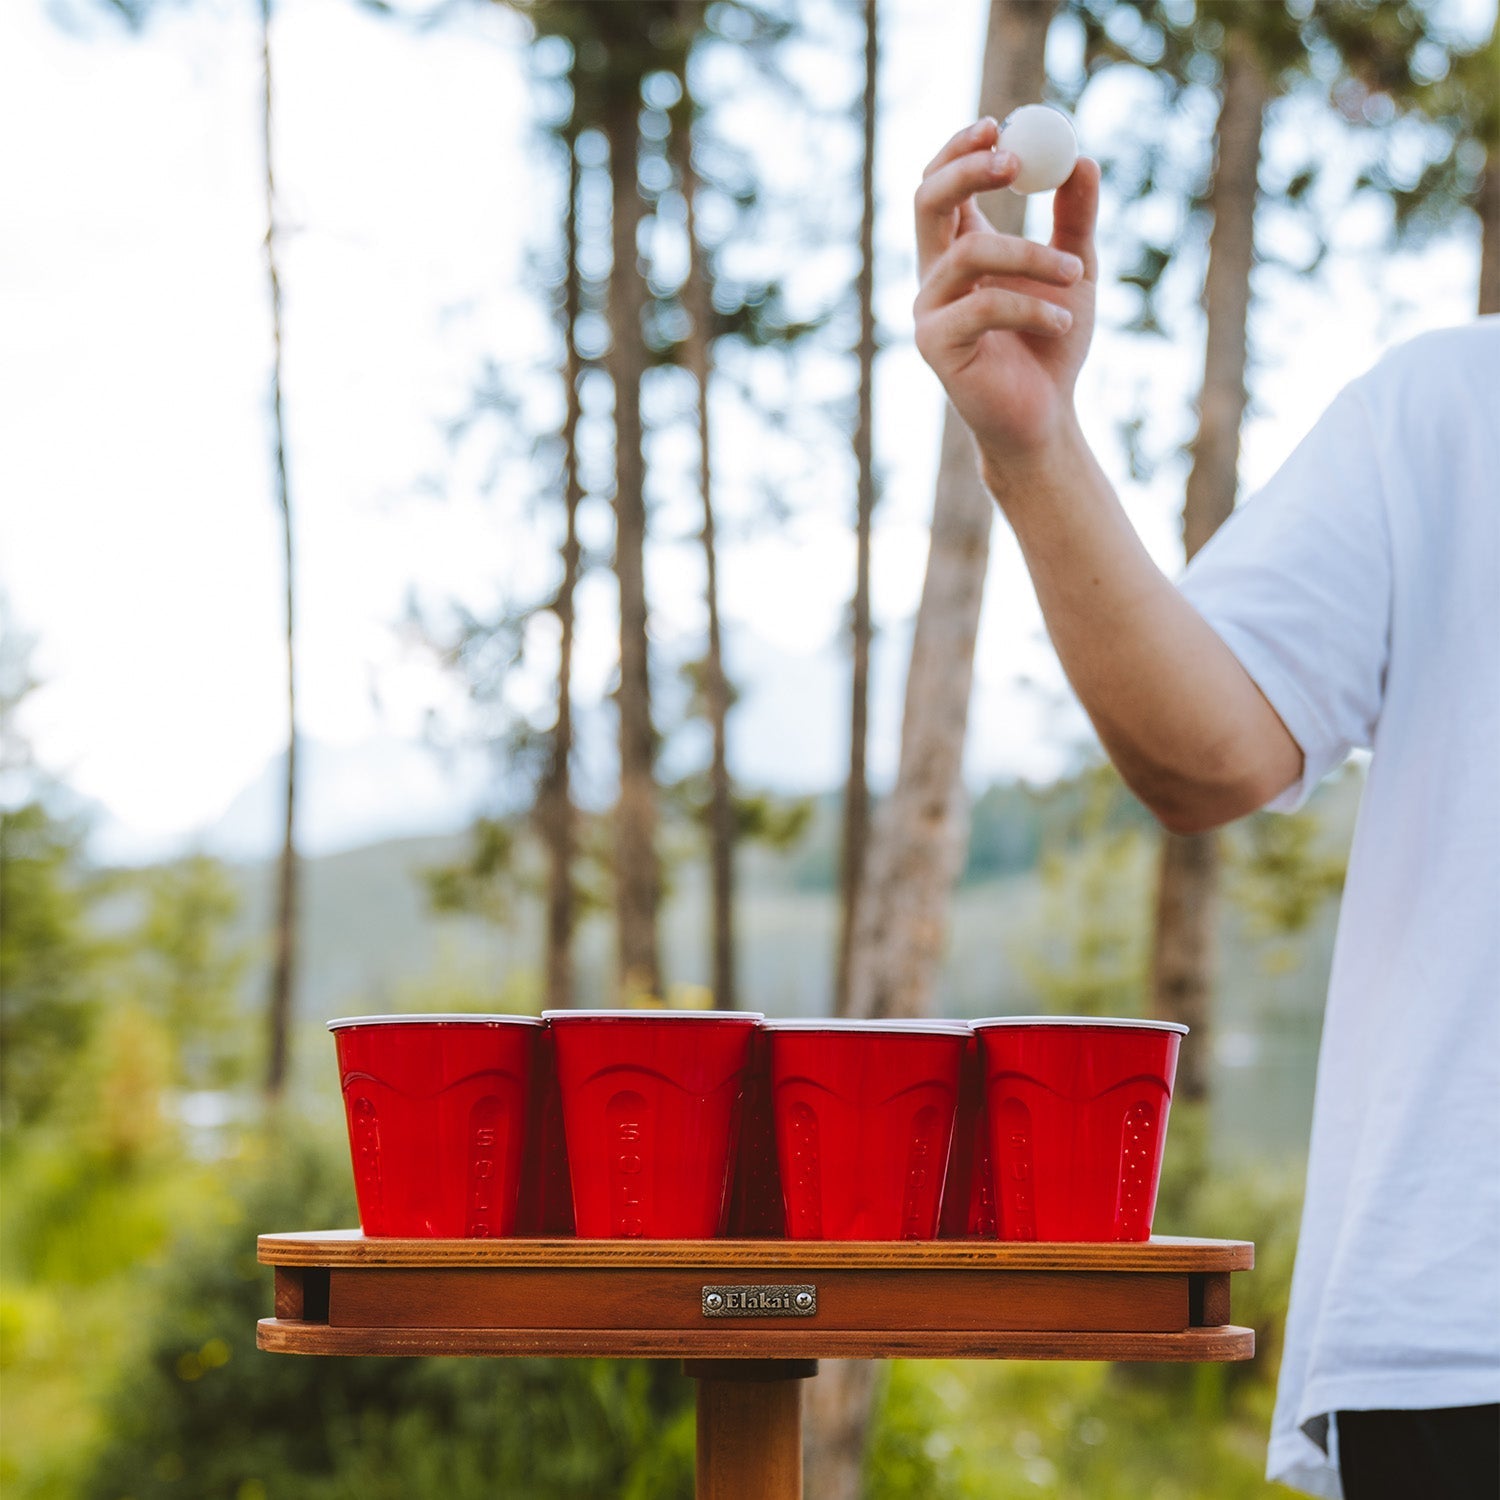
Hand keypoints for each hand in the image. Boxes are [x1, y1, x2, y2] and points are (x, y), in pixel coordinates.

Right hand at [913, 118, 1100, 467]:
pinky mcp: (936, 347)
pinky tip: (1064, 321)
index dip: (961, 149)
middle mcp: (934, 276)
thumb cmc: (1053, 347)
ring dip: (1032, 256)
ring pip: (970, 253)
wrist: (1045, 419)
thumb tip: (1082, 159)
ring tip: (1078, 273)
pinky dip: (1034, 308)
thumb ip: (1075, 218)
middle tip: (1014, 161)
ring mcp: (929, 312)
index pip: (942, 184)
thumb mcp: (1076, 271)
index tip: (999, 125)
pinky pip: (985, 306)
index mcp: (959, 251)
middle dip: (966, 171)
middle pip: (928, 202)